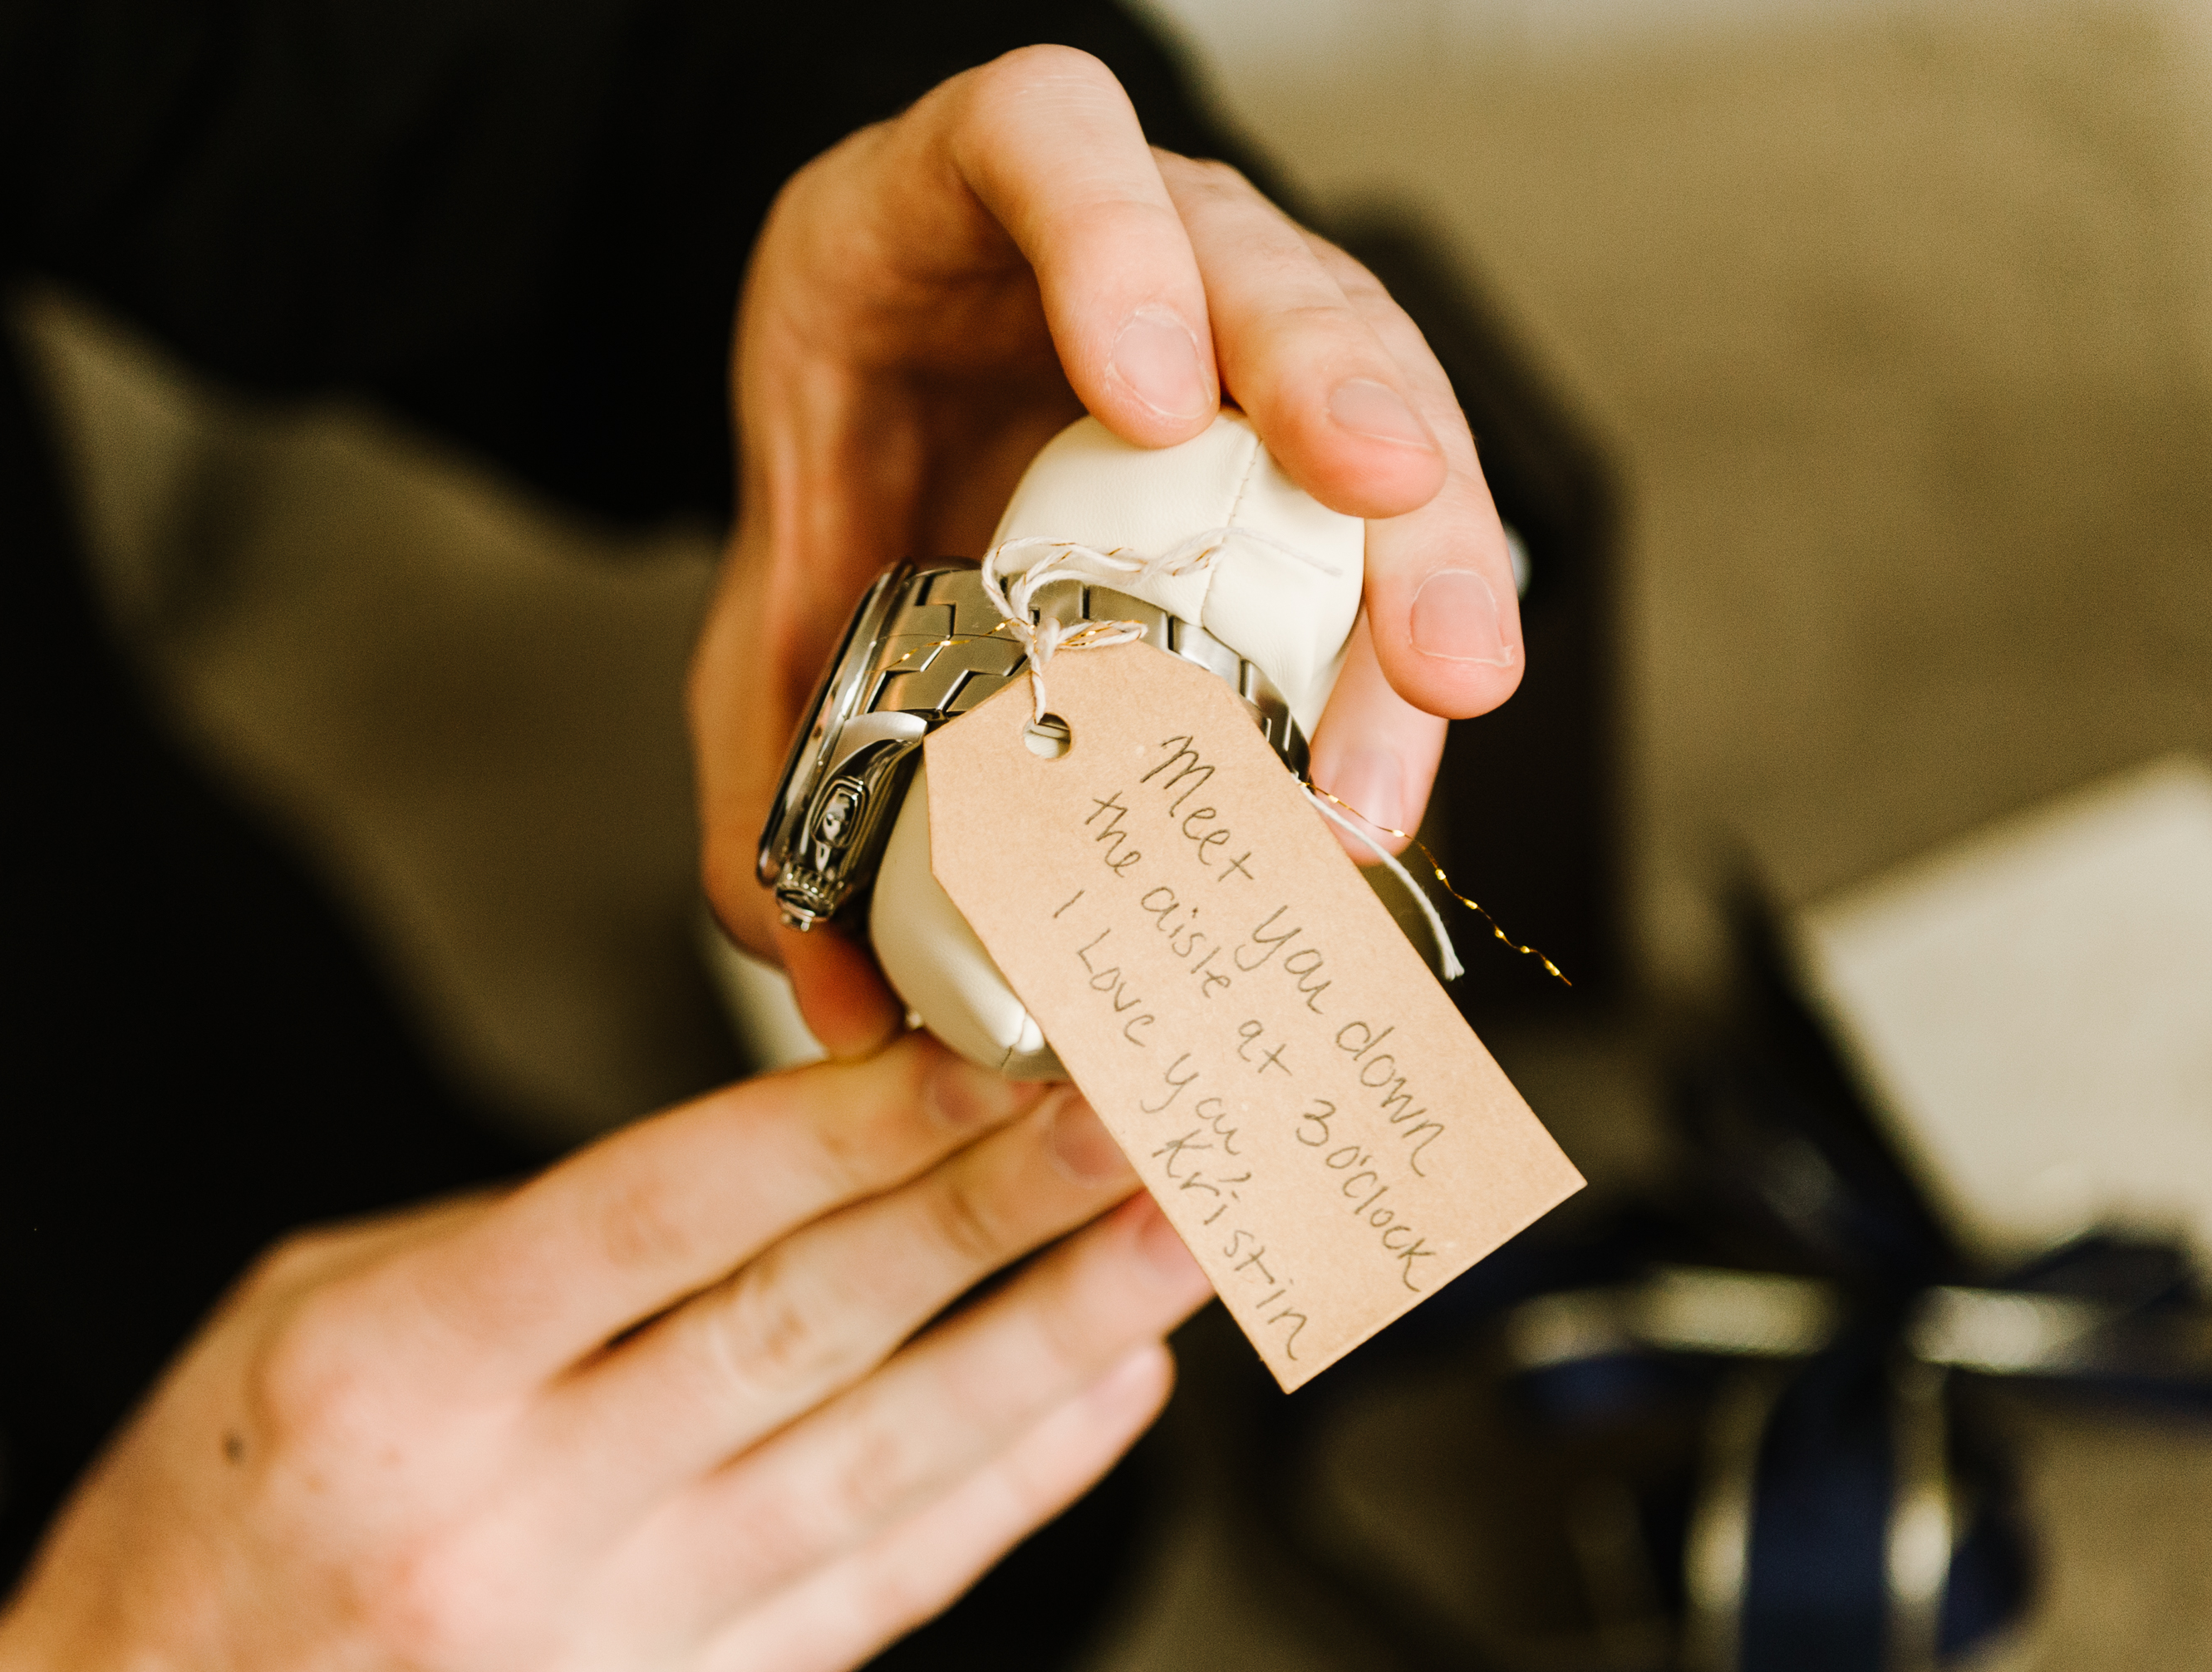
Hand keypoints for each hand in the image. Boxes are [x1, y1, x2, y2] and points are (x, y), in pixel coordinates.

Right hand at [0, 1035, 1209, 1671]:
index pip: (666, 1207)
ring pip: (886, 1465)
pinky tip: (1099, 1398)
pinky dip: (1004, 1491)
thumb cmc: (194, 1569)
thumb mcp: (291, 1336)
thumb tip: (747, 1172)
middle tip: (1144, 1105)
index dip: (850, 1117)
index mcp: (392, 1371)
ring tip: (1181, 1241)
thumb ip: (514, 1250)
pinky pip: (878, 1594)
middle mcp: (510, 1509)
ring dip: (1054, 1340)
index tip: (986, 1039)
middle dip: (1000, 1201)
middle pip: (808, 1323)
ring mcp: (607, 1644)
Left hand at [692, 45, 1522, 1053]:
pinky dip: (1407, 618)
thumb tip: (838, 986)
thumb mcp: (781, 550)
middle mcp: (1151, 228)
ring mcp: (1254, 315)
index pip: (1051, 144)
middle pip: (1269, 274)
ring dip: (1421, 546)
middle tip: (1375, 534)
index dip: (1114, 253)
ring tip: (1437, 691)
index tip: (1147, 398)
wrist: (894, 370)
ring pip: (1379, 384)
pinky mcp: (1314, 419)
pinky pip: (1391, 499)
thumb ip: (774, 743)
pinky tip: (1415, 730)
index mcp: (979, 191)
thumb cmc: (858, 423)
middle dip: (1340, 408)